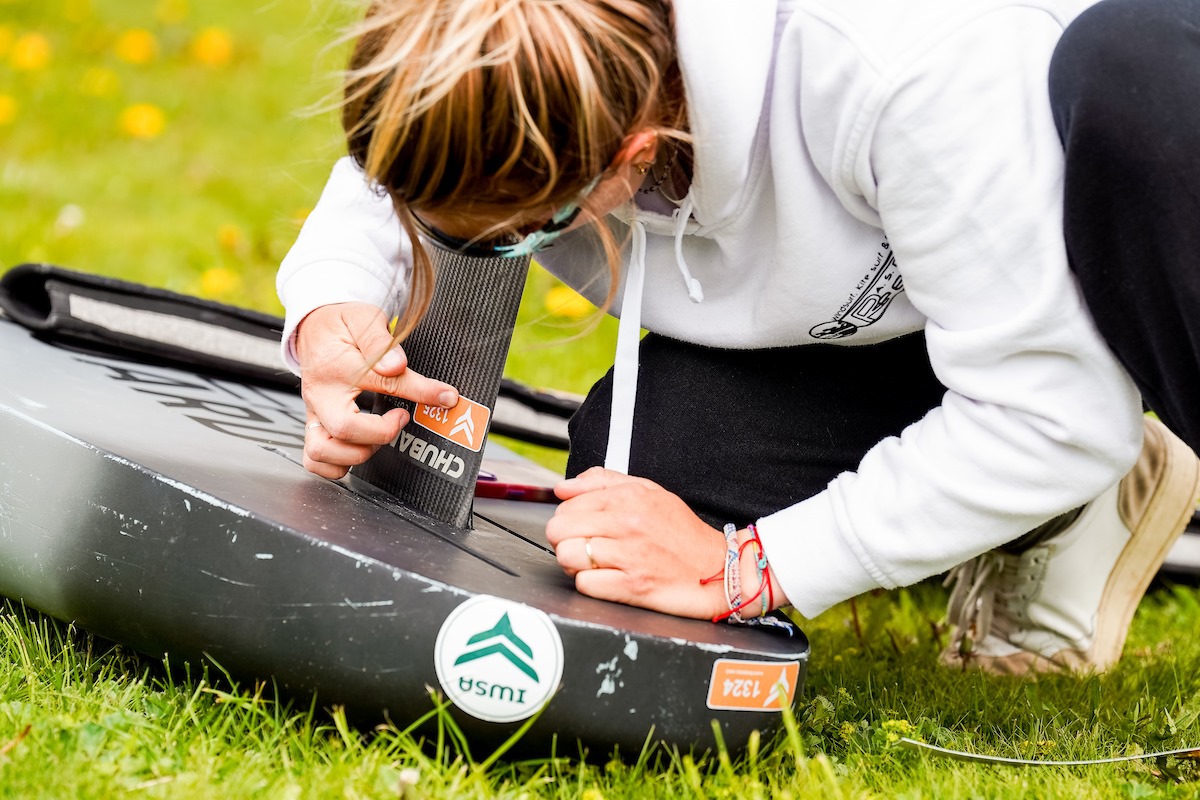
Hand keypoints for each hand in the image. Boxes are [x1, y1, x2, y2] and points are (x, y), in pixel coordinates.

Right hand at [295, 302, 457, 478]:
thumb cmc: (341, 325)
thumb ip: (381, 342)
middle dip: (380, 433)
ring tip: (380, 435)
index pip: (383, 383)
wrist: (314, 326)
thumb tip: (397, 365)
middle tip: (401, 418)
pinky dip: (337, 465)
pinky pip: (316, 460)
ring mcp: (314, 414)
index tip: (445, 396)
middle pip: (343, 430)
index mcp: (337, 367)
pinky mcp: (314, 425)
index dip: (420, 392)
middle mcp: (320, 395)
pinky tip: (360, 450)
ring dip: (357, 454)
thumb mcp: (364, 319)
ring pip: (323, 453)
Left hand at [545, 467, 730, 619]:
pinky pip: (585, 584)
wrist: (720, 569)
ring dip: (573, 564)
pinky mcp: (632, 586)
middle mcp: (627, 523)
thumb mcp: (650, 492)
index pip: (567, 506)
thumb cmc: (683, 533)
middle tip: (582, 546)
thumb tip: (563, 488)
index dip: (568, 519)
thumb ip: (604, 482)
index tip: (581, 528)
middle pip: (559, 531)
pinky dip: (589, 584)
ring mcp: (629, 556)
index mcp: (628, 498)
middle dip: (564, 541)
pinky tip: (604, 580)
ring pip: (567, 556)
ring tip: (591, 564)